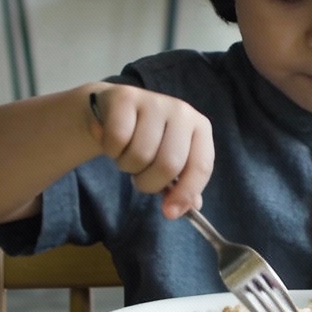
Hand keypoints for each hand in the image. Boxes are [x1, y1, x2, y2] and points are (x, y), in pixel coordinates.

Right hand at [87, 85, 212, 218]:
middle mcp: (182, 111)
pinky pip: (117, 140)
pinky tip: (113, 143)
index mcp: (200, 128)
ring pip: (140, 155)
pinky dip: (111, 151)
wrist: (114, 111)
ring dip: (127, 166)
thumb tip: (193, 207)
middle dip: (149, 183)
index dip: (185, 194)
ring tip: (127, 155)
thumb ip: (183, 185)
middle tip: (140, 178)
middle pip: (168, 165)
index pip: (201, 166)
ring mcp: (154, 102)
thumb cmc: (148, 140)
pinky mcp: (125, 98)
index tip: (168, 213)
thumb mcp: (169, 161)